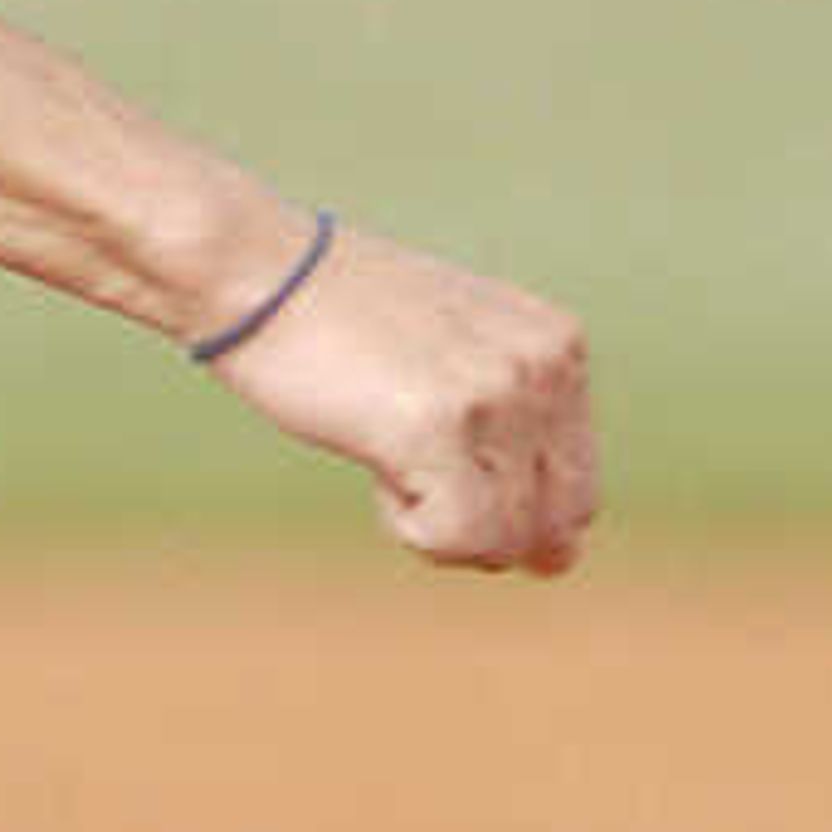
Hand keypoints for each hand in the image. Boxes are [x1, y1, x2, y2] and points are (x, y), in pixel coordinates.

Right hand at [199, 215, 598, 573]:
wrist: (255, 270)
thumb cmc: (338, 324)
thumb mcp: (457, 357)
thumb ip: (517, 439)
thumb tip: (560, 562)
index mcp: (560, 345)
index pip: (577, 494)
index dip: (499, 507)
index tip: (432, 447)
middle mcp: (546, 365)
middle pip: (550, 525)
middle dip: (478, 524)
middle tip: (408, 457)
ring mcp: (497, 391)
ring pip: (503, 540)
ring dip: (433, 520)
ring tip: (385, 441)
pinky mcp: (440, 423)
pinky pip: (457, 537)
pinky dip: (408, 525)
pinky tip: (375, 458)